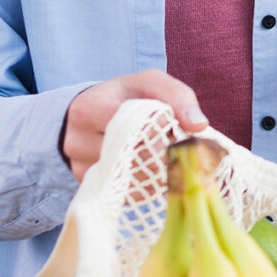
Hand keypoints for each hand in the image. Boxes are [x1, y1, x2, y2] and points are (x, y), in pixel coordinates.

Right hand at [62, 69, 206, 179]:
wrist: (91, 116)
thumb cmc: (125, 96)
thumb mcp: (150, 83)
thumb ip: (177, 96)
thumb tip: (198, 126)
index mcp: (88, 109)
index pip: (133, 127)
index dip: (161, 130)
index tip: (175, 128)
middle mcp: (77, 143)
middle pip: (135, 157)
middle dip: (164, 151)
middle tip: (178, 145)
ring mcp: (82, 170)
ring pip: (135, 178)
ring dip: (160, 169)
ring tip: (166, 153)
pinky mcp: (95, 189)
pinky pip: (132, 192)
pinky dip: (151, 181)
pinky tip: (154, 166)